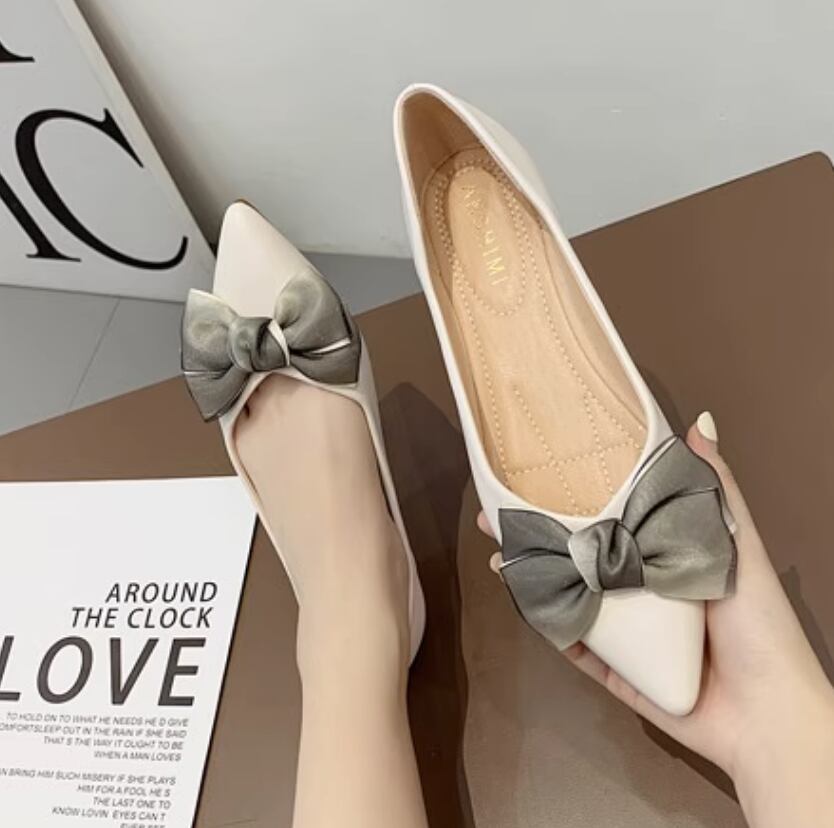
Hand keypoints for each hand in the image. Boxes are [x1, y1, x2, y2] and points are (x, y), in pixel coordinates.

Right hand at [478, 413, 833, 827]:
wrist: (768, 714)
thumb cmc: (759, 624)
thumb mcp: (740, 548)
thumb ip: (718, 491)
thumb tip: (701, 420)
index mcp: (664, 557)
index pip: (610, 518)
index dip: (572, 495)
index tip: (538, 472)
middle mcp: (639, 590)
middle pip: (579, 555)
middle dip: (536, 533)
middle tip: (495, 513)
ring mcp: (624, 632)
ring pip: (569, 597)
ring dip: (532, 575)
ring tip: (498, 552)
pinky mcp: (616, 671)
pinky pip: (575, 644)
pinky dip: (548, 623)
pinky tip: (522, 597)